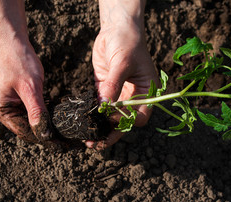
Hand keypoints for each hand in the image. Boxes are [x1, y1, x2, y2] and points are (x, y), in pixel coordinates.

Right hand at [0, 0, 52, 141]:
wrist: (11, 41)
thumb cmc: (18, 60)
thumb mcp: (30, 87)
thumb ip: (37, 111)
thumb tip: (45, 134)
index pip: (25, 131)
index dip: (45, 139)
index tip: (62, 145)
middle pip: (25, 129)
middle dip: (45, 134)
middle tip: (66, 141)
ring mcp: (4, 104)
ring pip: (27, 121)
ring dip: (44, 126)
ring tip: (63, 134)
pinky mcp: (12, 99)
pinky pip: (27, 112)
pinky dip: (40, 115)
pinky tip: (54, 120)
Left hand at [86, 21, 157, 148]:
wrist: (117, 28)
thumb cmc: (127, 43)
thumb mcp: (122, 63)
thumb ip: (113, 85)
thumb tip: (104, 107)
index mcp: (147, 92)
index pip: (140, 116)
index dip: (126, 122)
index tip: (111, 122)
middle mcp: (134, 96)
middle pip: (124, 121)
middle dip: (110, 133)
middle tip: (95, 143)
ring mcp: (119, 94)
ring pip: (111, 116)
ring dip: (100, 127)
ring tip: (87, 139)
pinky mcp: (105, 89)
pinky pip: (100, 105)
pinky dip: (93, 114)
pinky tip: (83, 121)